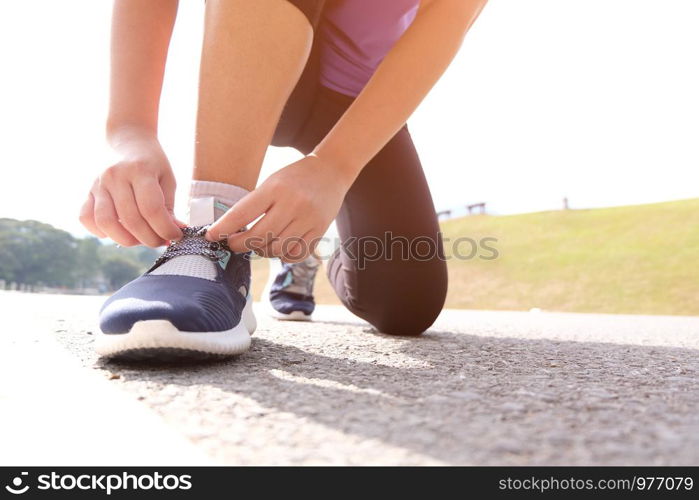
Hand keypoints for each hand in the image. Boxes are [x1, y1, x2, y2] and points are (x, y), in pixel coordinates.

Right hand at [79, 134, 181, 246]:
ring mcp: (98, 183)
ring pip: (106, 222)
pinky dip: (100, 231)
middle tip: (161, 241)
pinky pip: (86, 218)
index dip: (165, 229)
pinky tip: (117, 232)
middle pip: (131, 219)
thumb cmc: (154, 165)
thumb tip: (175, 233)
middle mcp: (115, 176)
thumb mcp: (168, 180)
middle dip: (150, 238)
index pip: (152, 209)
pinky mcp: (88, 191)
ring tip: (141, 239)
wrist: (130, 143)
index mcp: (140, 170)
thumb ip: (169, 208)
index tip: (176, 236)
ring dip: (126, 240)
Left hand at [206, 155, 353, 261]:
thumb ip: (255, 205)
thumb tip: (232, 232)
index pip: (242, 213)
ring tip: (259, 243)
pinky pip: (295, 254)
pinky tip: (279, 247)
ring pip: (276, 249)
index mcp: (275, 188)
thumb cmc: (295, 177)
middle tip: (233, 244)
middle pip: (258, 236)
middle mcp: (292, 204)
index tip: (210, 236)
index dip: (224, 228)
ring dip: (263, 250)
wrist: (331, 171)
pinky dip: (283, 255)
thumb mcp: (272, 182)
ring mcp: (308, 219)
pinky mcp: (320, 230)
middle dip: (240, 244)